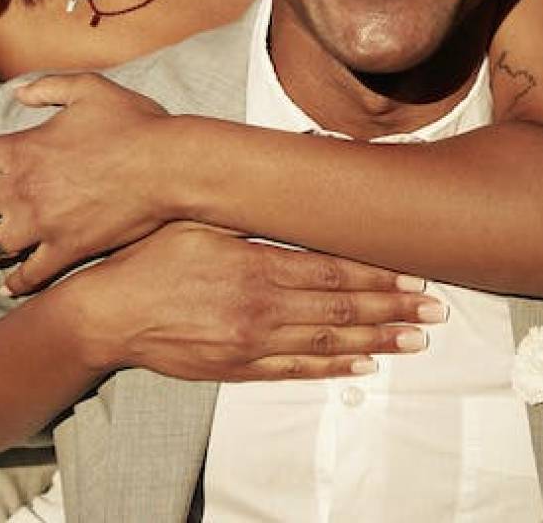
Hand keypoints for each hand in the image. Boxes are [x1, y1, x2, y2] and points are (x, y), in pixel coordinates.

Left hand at [0, 72, 175, 289]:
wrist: (166, 165)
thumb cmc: (132, 123)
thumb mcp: (89, 89)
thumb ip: (48, 87)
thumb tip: (19, 92)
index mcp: (22, 148)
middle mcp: (21, 189)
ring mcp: (41, 224)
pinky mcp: (65, 250)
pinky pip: (28, 276)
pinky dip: (15, 283)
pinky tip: (11, 286)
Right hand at [66, 222, 446, 381]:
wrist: (108, 312)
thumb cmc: (151, 255)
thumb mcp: (197, 216)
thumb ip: (245, 203)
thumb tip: (285, 173)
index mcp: (255, 264)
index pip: (332, 271)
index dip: (378, 273)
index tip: (415, 271)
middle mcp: (260, 307)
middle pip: (341, 309)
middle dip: (393, 308)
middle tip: (435, 308)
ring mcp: (250, 342)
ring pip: (328, 343)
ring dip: (377, 341)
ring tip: (416, 339)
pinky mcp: (237, 367)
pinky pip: (296, 370)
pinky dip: (334, 369)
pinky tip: (364, 366)